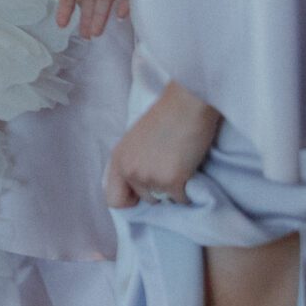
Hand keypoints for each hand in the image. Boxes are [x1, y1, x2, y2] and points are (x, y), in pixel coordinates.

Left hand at [105, 83, 221, 207]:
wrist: (186, 104)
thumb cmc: (166, 116)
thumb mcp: (136, 141)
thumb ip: (133, 162)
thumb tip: (141, 184)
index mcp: (117, 160)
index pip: (114, 199)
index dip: (131, 199)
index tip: (145, 190)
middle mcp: (129, 171)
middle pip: (145, 200)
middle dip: (159, 190)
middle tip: (171, 169)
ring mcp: (150, 178)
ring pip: (166, 200)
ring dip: (175, 189)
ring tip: (181, 165)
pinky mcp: (172, 182)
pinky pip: (183, 200)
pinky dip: (190, 190)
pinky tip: (191, 168)